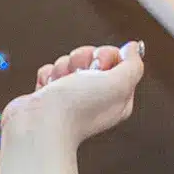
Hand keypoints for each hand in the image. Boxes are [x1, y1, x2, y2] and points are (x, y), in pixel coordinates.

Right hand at [2, 42, 145, 146]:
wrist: (40, 124)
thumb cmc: (78, 108)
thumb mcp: (118, 84)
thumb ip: (132, 65)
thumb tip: (134, 48)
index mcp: (119, 98)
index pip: (118, 60)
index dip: (106, 56)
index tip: (98, 66)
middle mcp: (98, 98)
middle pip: (93, 57)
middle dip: (82, 59)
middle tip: (78, 75)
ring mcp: (73, 96)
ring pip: (70, 62)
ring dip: (63, 68)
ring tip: (61, 85)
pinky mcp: (52, 95)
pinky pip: (51, 71)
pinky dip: (48, 76)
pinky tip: (50, 89)